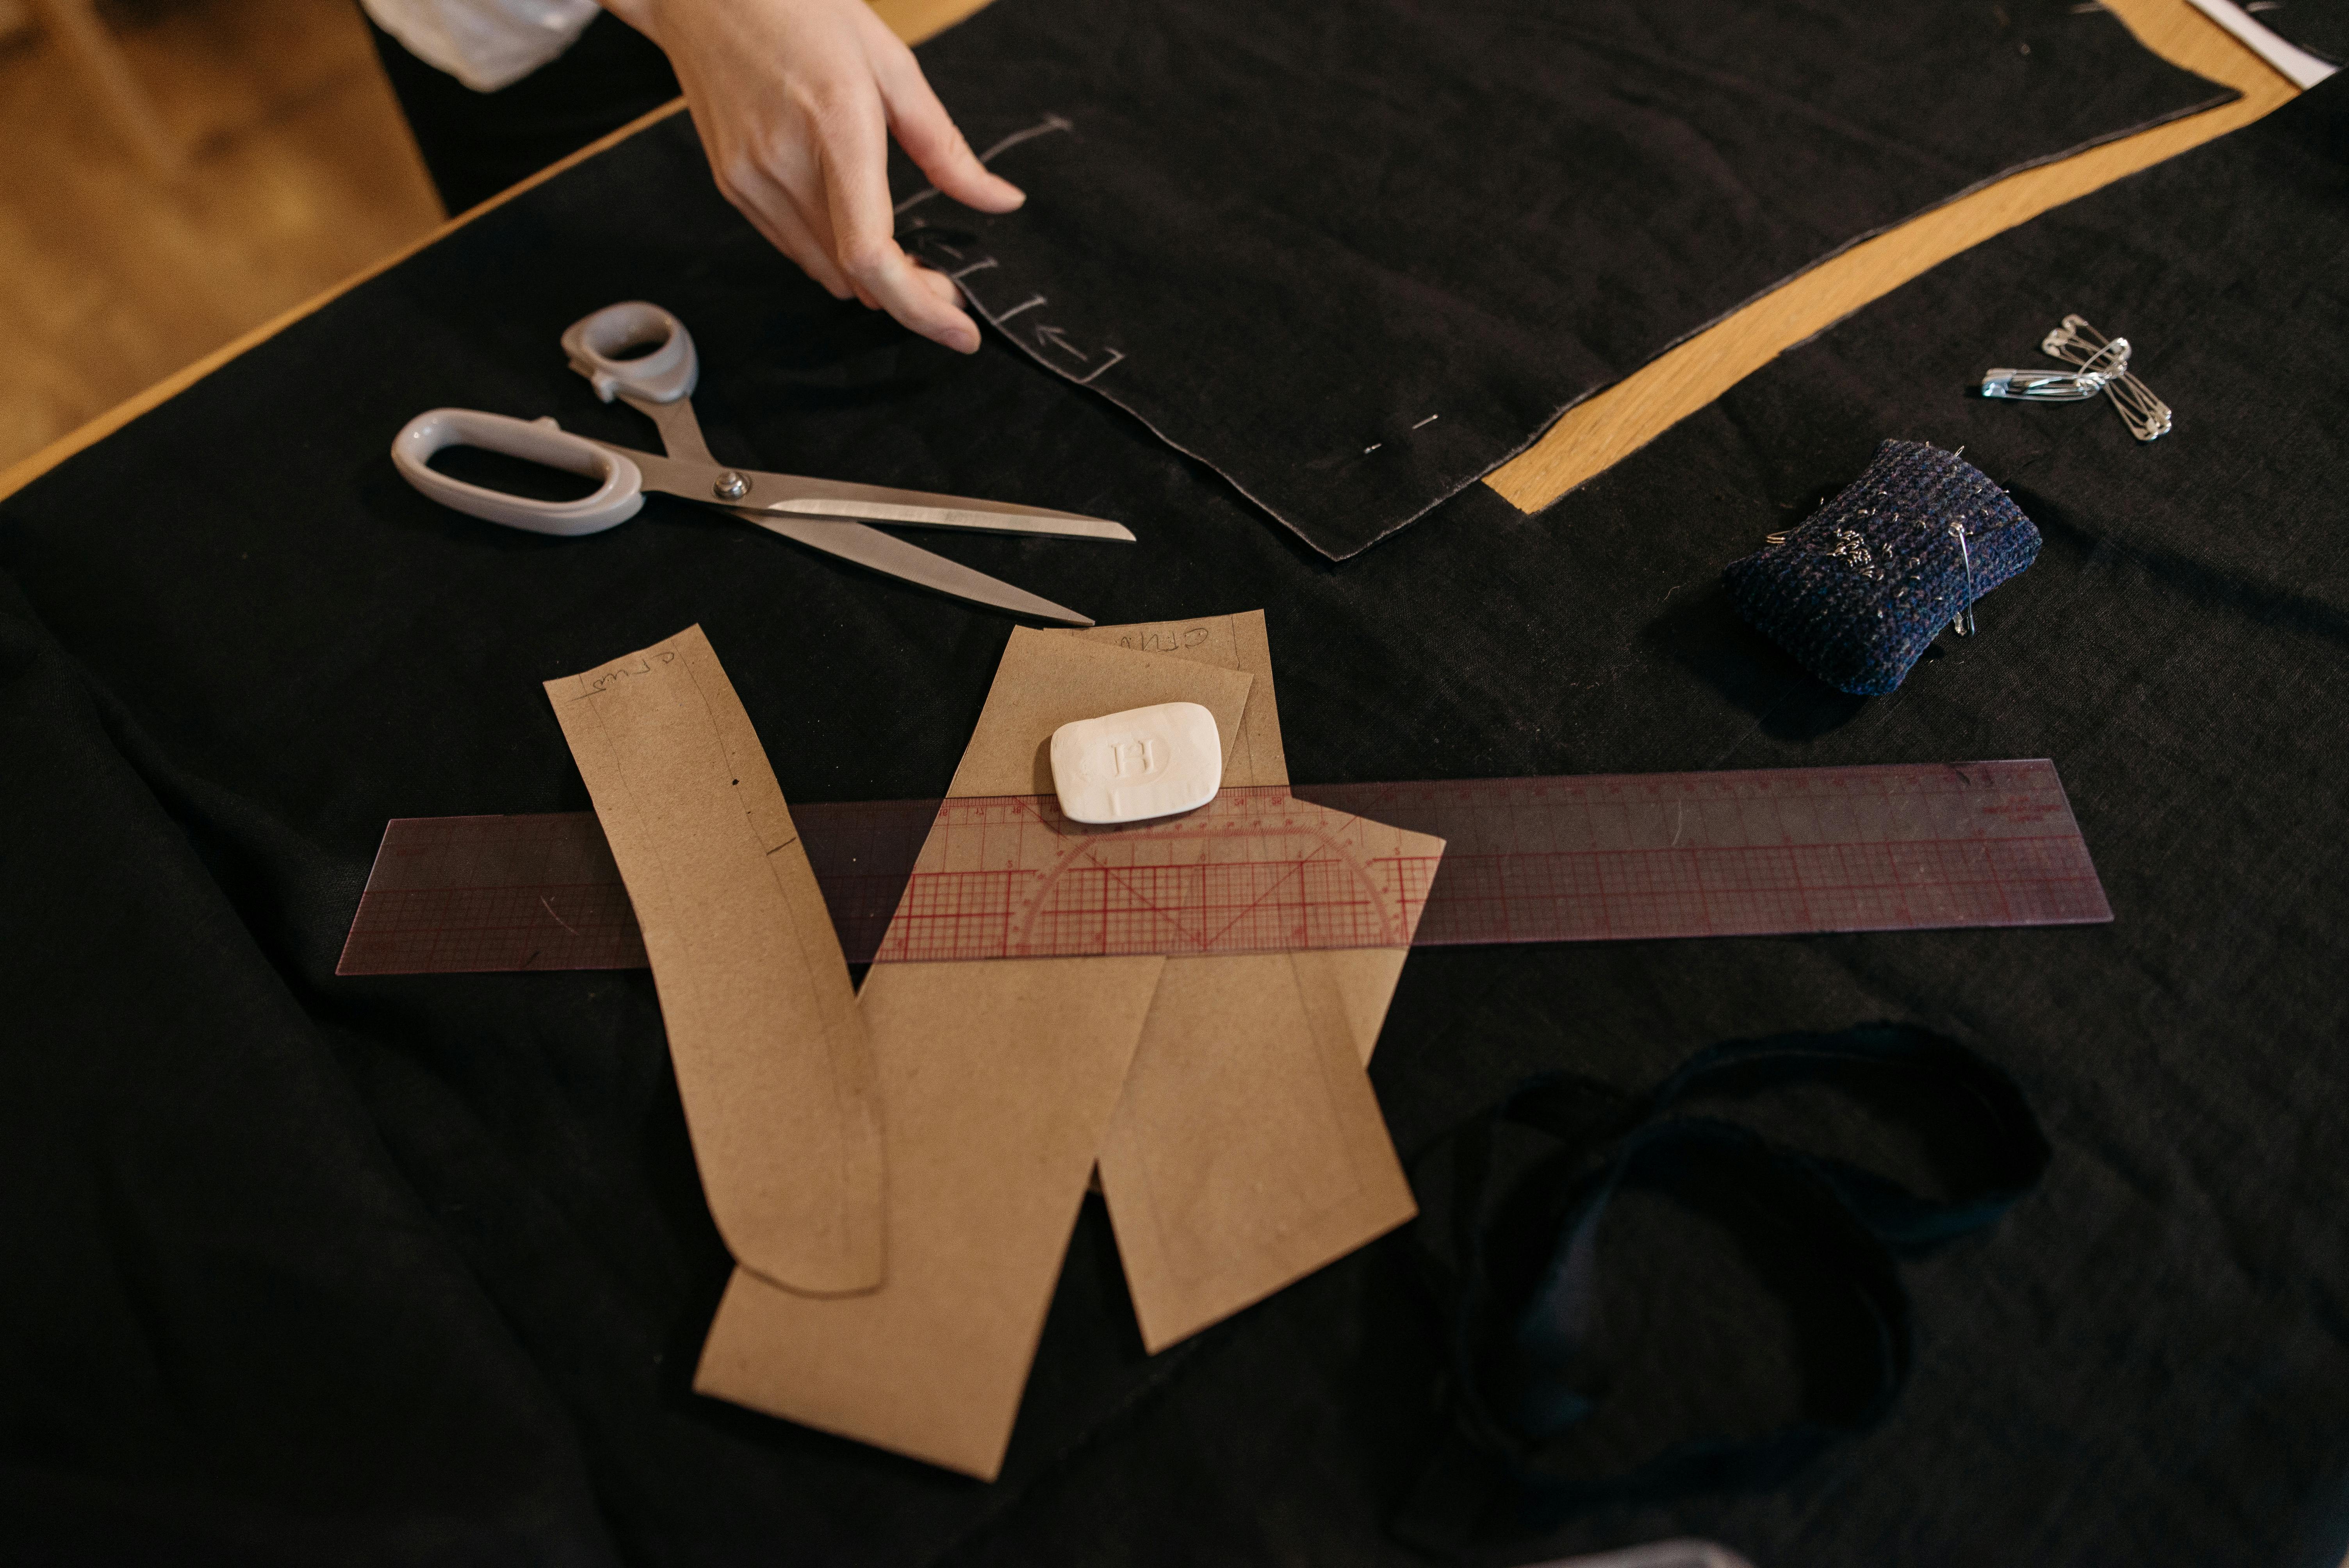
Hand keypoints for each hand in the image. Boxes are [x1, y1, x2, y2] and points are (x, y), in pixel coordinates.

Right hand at [603, 0, 1021, 352]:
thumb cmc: (802, 9)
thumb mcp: (892, 65)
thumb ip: (947, 148)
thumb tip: (1000, 202)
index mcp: (835, 129)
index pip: (872, 256)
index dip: (921, 309)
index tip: (962, 332)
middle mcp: (784, 166)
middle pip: (855, 277)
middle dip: (909, 296)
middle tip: (947, 286)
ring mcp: (750, 182)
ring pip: (824, 271)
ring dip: (871, 280)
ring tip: (910, 260)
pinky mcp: (733, 186)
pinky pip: (794, 246)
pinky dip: (833, 254)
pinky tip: (855, 229)